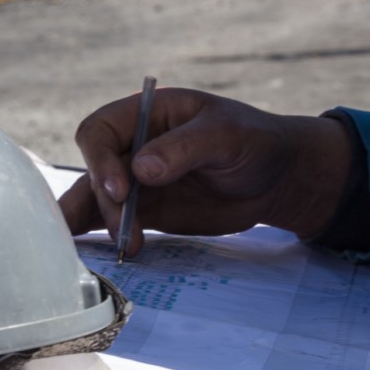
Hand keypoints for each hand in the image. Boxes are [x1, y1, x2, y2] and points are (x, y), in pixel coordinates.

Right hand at [58, 86, 351, 257]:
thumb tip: (140, 170)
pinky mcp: (147, 211)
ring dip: (93, 225)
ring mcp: (136, 180)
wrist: (276, 178)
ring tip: (107, 253)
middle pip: (94, 170)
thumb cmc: (253, 141)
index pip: (100, 131)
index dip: (100, 160)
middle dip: (102, 202)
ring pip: (95, 199)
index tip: (121, 191)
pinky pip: (113, 221)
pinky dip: (99, 236)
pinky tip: (97, 256)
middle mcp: (133, 144)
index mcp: (145, 113)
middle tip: (125, 232)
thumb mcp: (225, 135)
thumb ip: (184, 148)